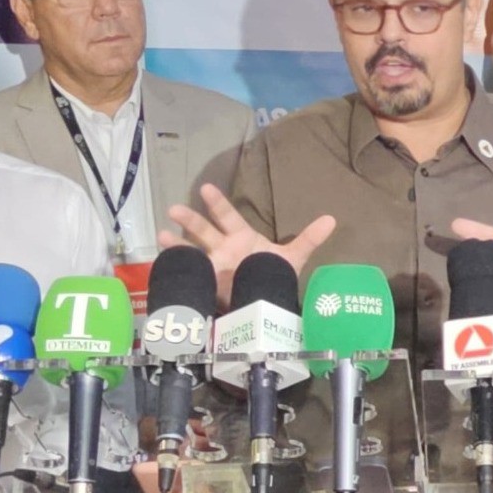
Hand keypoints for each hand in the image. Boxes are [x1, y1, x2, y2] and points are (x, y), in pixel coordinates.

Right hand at [158, 183, 335, 303]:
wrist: (268, 304)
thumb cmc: (274, 275)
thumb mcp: (292, 257)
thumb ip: (309, 238)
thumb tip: (332, 219)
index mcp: (241, 237)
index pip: (228, 216)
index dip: (217, 203)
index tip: (205, 188)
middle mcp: (224, 248)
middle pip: (204, 230)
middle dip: (190, 220)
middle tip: (174, 209)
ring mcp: (213, 266)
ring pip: (192, 250)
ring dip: (176, 244)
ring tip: (160, 235)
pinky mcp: (208, 284)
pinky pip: (190, 274)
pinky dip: (177, 268)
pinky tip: (164, 263)